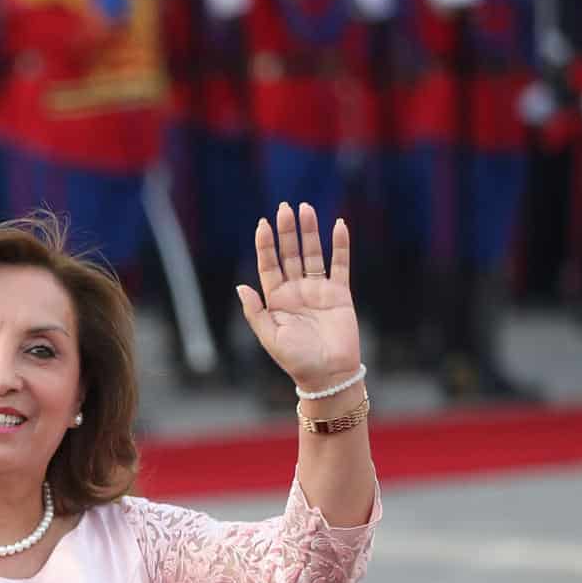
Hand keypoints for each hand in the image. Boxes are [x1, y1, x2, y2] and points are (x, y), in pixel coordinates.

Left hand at [238, 202, 360, 392]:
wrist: (328, 374)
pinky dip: (340, 245)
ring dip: (310, 232)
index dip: (265, 245)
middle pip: (290, 254)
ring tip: (306, 209)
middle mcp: (296, 290)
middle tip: (285, 208)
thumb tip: (240, 287)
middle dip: (287, 231)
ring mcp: (318, 290)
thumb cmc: (296, 360)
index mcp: (276, 300)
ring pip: (313, 254)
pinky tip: (338, 226)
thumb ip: (255, 312)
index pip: (269, 265)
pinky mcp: (340, 293)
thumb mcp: (269, 337)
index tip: (263, 224)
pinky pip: (340, 264)